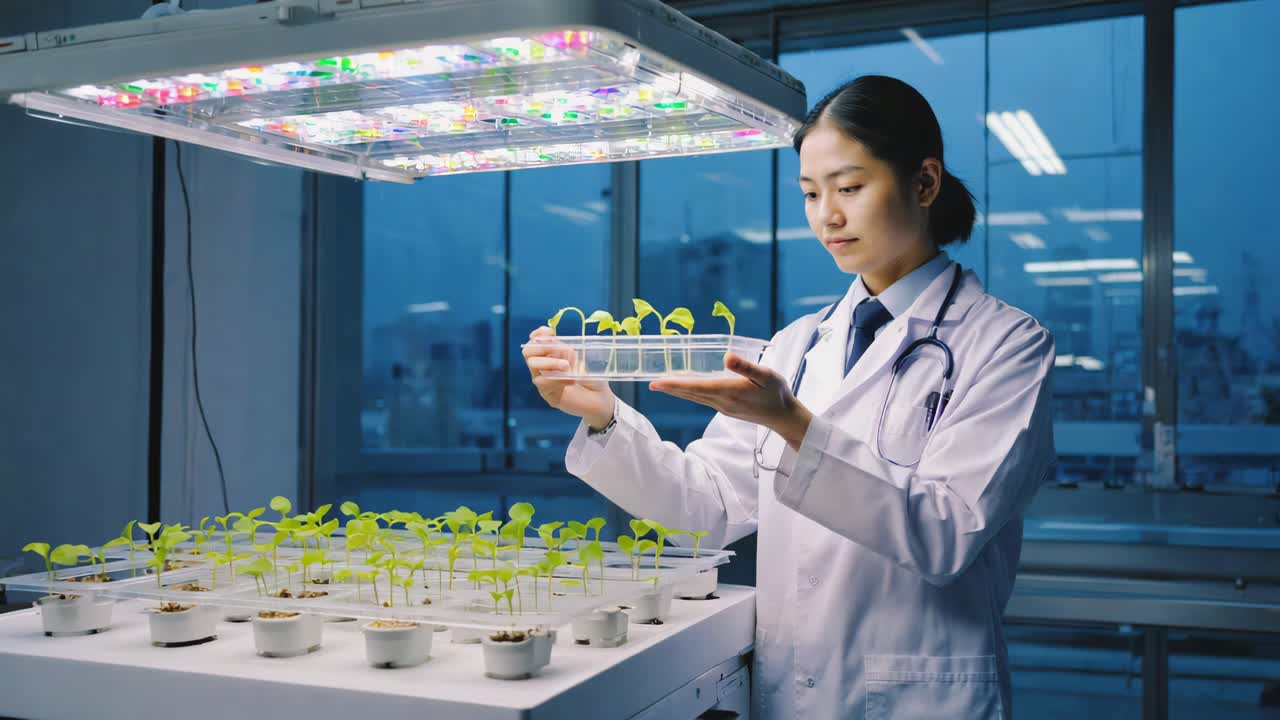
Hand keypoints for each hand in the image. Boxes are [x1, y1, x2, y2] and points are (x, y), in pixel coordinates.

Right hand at [522, 326, 616, 428]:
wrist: (600, 397)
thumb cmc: (591, 376)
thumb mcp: (580, 358)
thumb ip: (565, 348)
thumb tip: (552, 339)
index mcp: (551, 354)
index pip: (534, 340)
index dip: (538, 334)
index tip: (551, 332)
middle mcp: (543, 366)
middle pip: (528, 352)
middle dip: (541, 347)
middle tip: (556, 348)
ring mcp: (544, 380)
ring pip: (534, 366)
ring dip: (551, 363)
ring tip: (567, 366)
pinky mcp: (547, 394)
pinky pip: (543, 383)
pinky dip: (556, 379)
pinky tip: (570, 381)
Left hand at [650, 353, 812, 448]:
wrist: (784, 416)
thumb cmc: (777, 392)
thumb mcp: (766, 375)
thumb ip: (746, 367)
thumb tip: (726, 357)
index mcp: (729, 391)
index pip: (696, 386)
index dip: (675, 384)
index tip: (657, 383)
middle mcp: (722, 402)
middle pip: (691, 394)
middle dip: (670, 388)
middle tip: (651, 384)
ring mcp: (723, 408)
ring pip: (695, 398)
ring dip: (678, 391)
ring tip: (663, 385)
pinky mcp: (726, 409)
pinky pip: (703, 400)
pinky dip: (691, 393)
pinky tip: (687, 389)